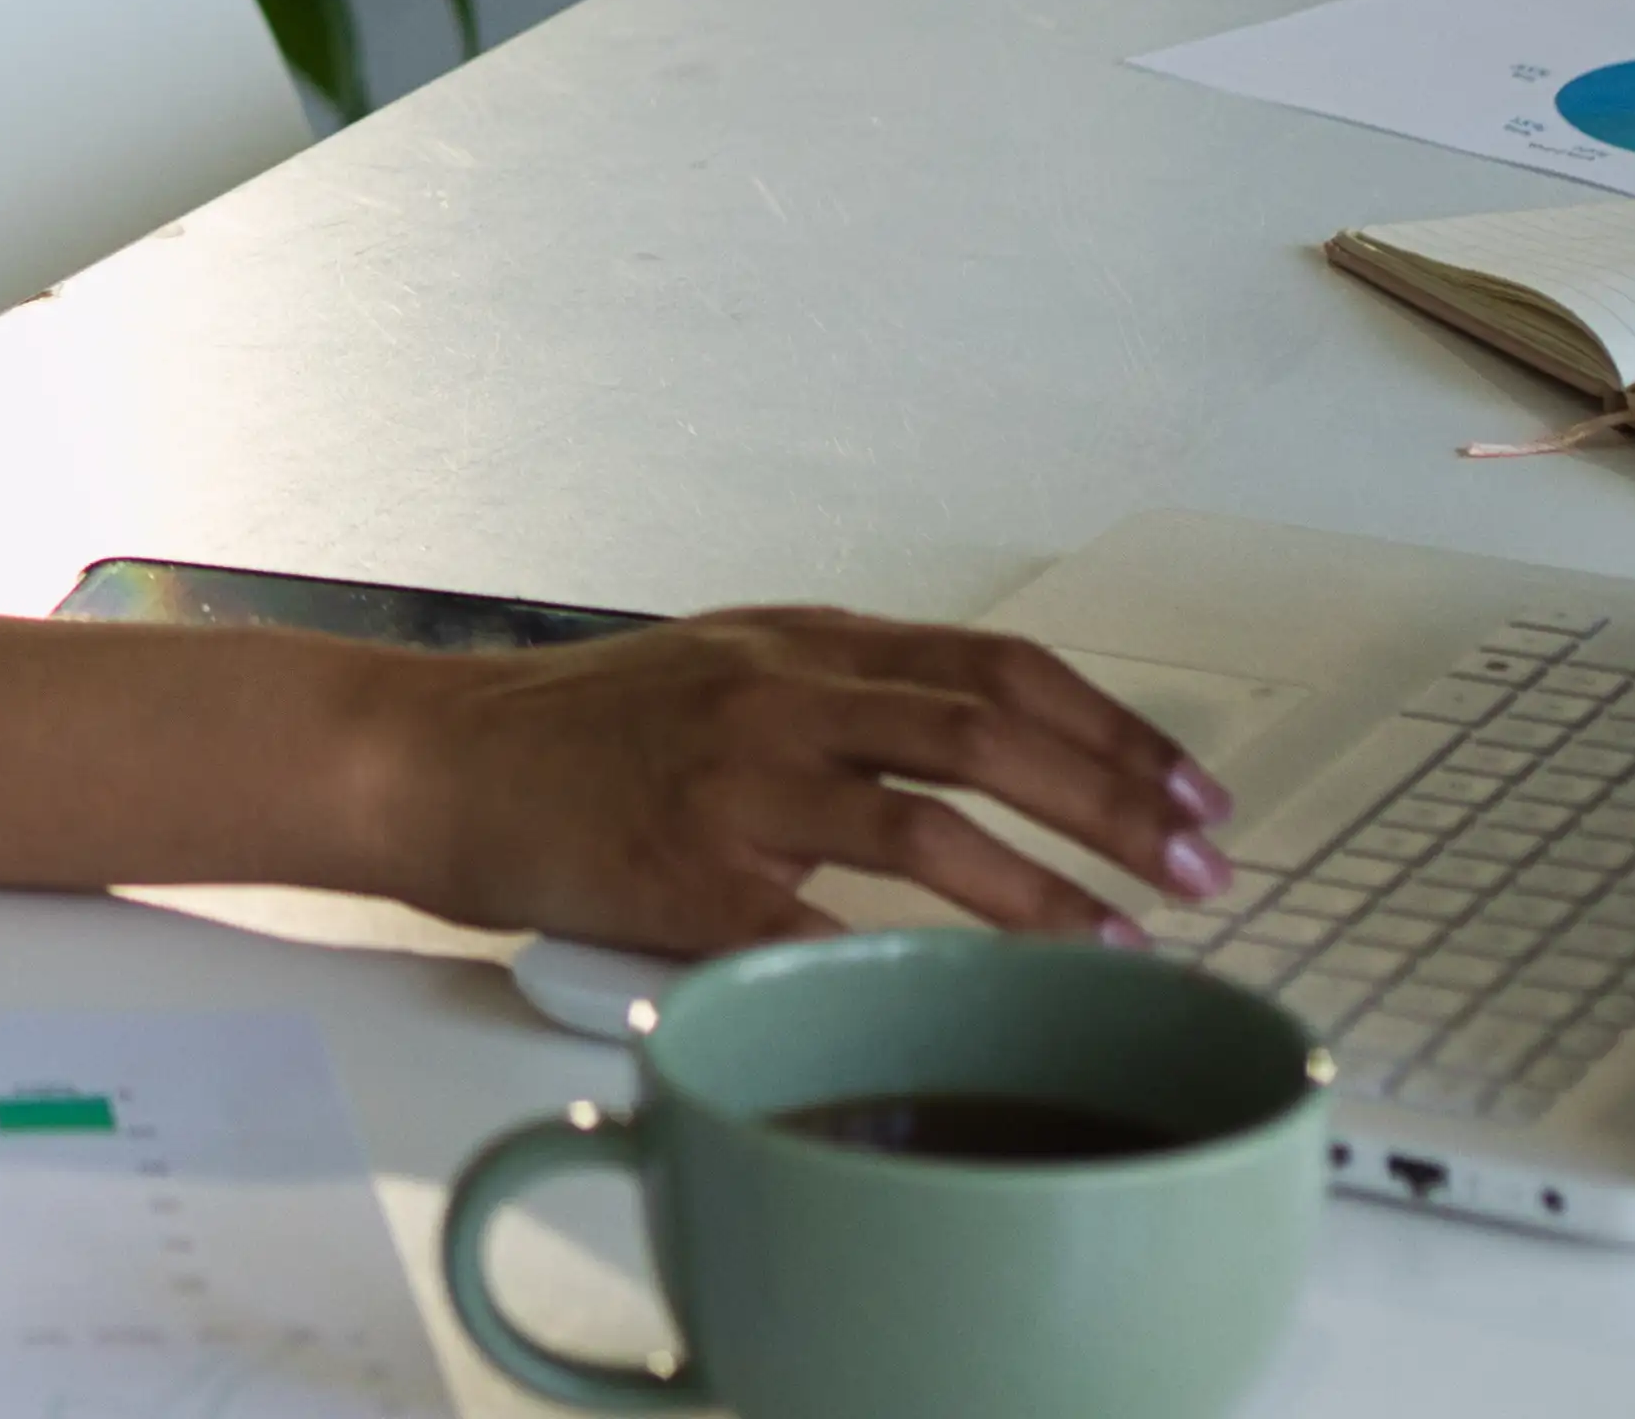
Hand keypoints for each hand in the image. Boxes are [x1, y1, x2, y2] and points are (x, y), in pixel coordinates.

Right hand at [370, 607, 1230, 955]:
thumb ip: (842, 689)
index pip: (1000, 666)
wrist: (435, 758)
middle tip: (1199, 867)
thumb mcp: (722, 662)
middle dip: (1119, 803)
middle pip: (991, 731)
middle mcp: (781, 693)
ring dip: (1047, 890)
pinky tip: (974, 993)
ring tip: (1122, 939)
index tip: (1193, 787)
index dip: (1117, 726)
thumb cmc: (574, 728)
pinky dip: (911, 962)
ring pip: (930, 823)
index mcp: (802, 641)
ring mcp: (736, 781)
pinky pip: (825, 927)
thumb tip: (981, 735)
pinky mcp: (690, 873)